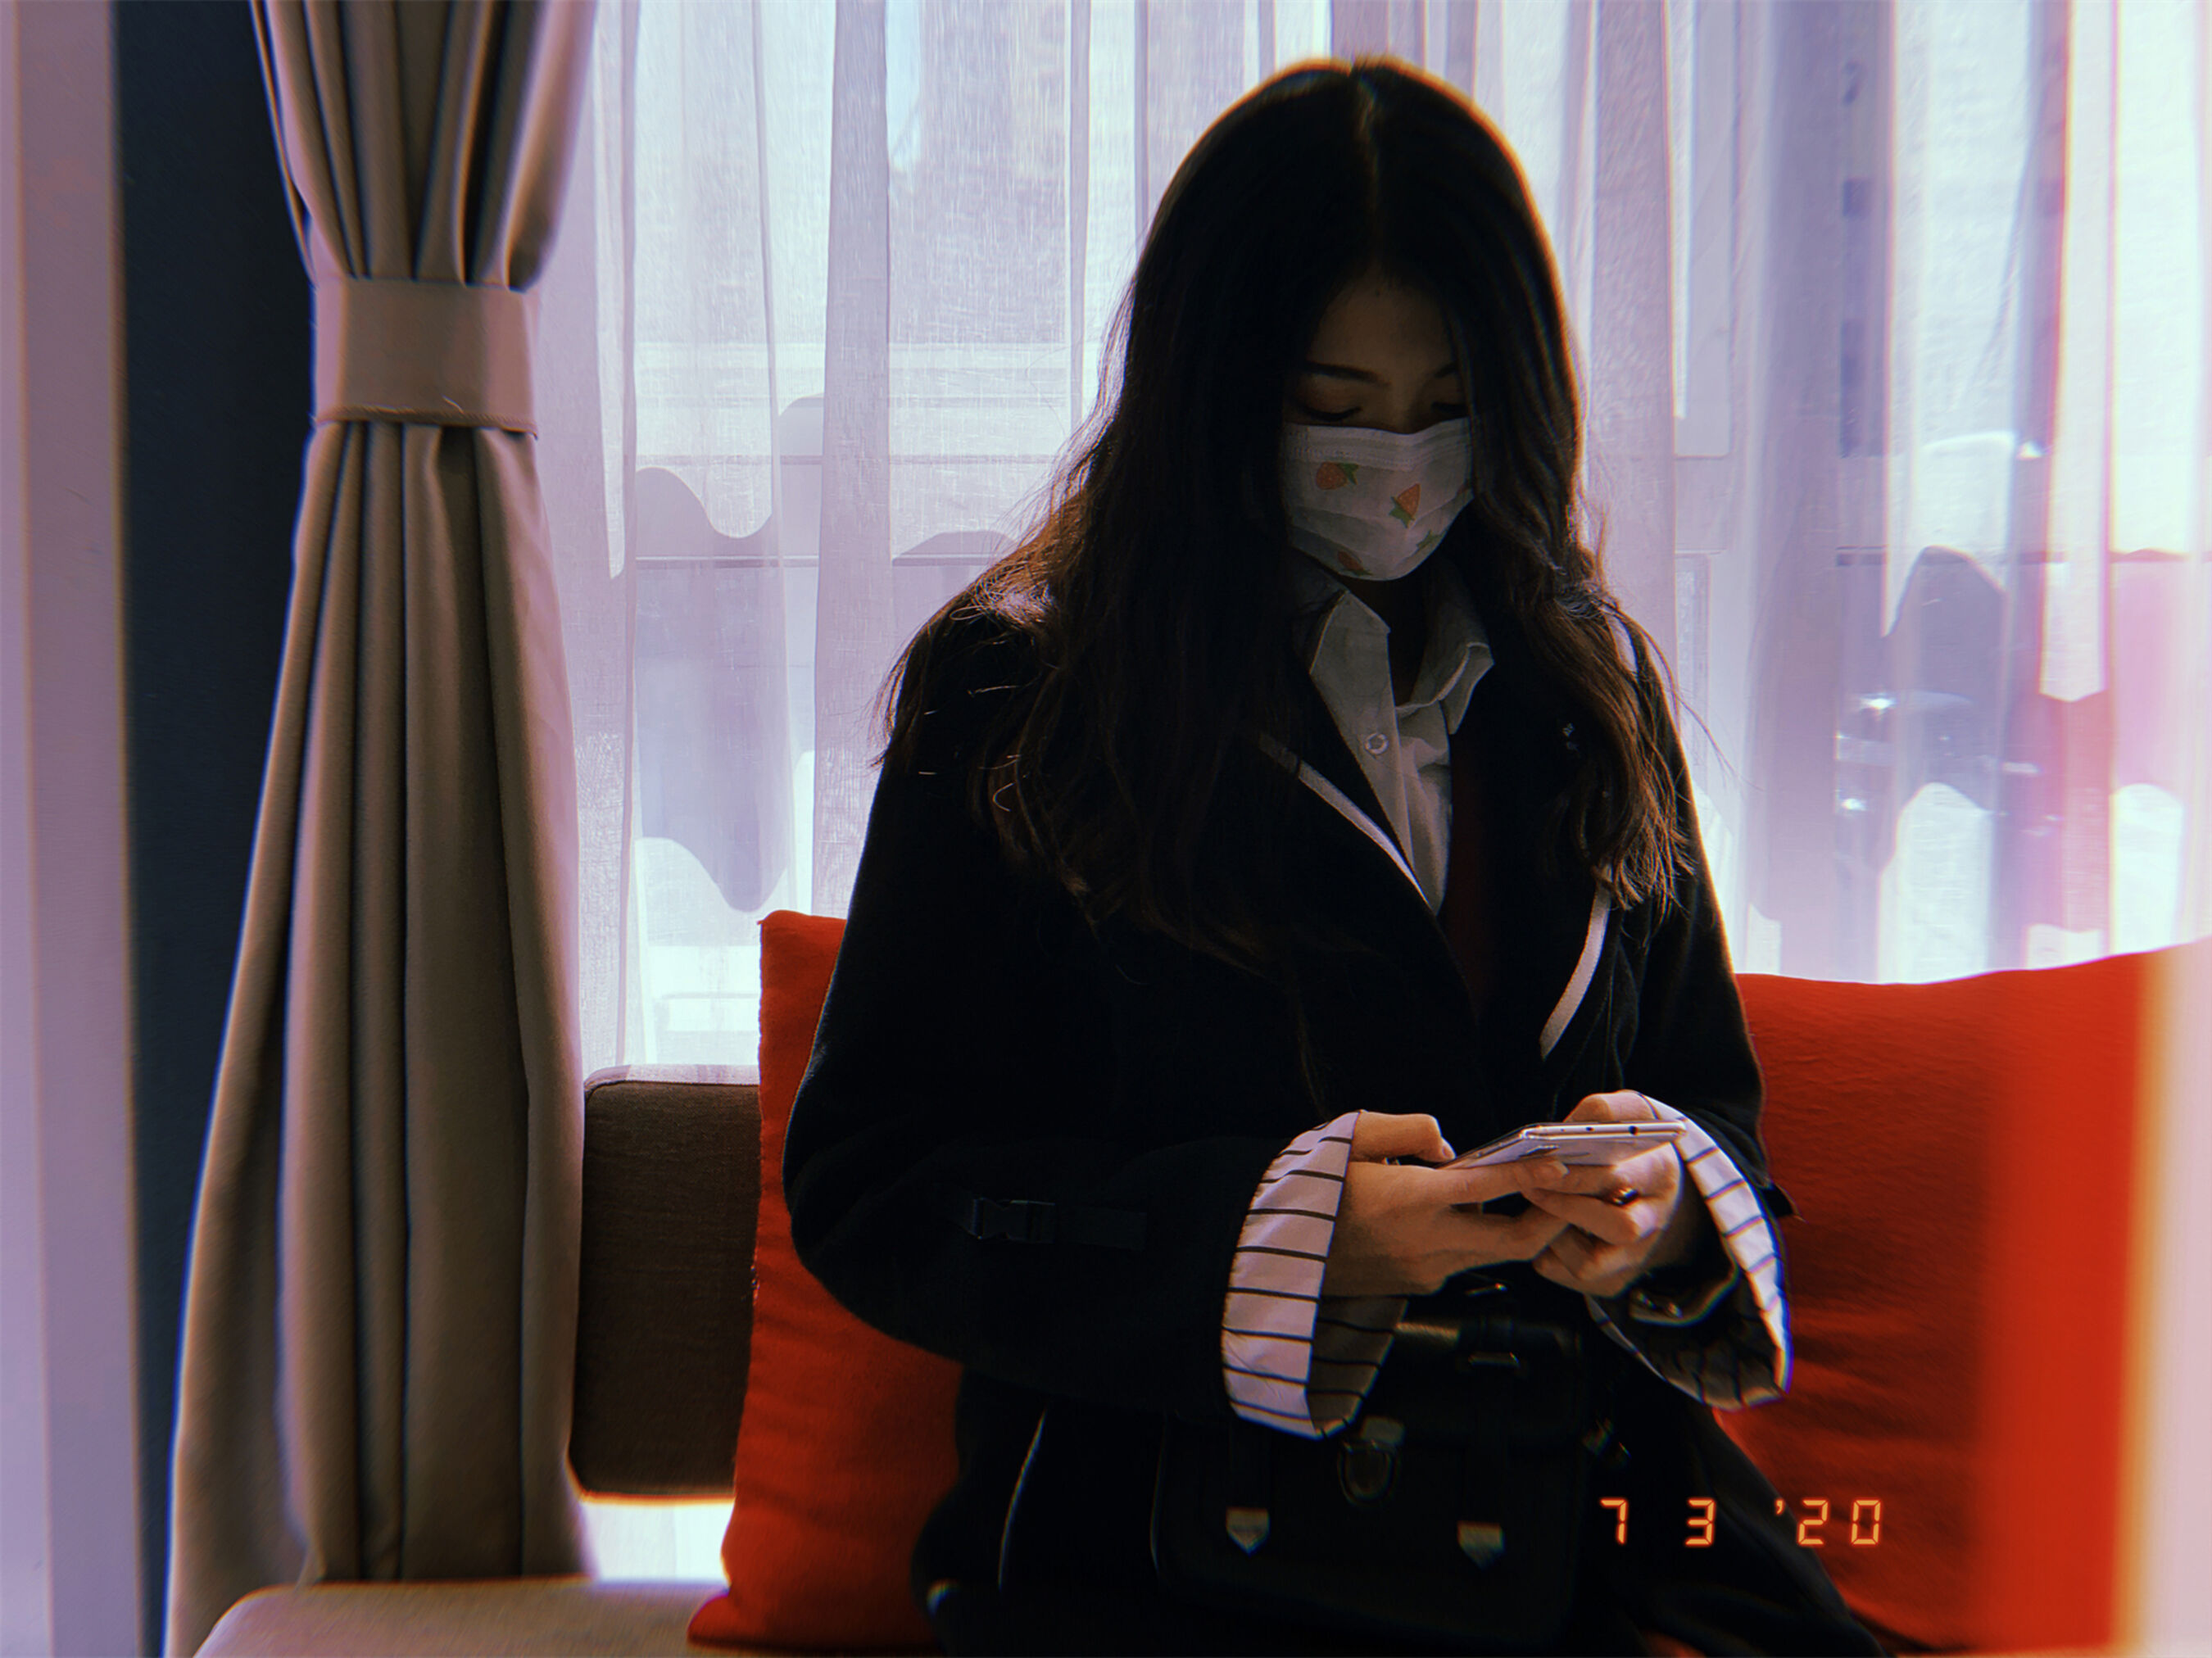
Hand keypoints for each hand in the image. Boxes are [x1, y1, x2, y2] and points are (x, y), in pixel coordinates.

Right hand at [1319, 1112, 1574, 1298]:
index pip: (1488, 1188)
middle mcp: (1426, 1242)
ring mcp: (1425, 1269)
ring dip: (1521, 1230)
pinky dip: (1484, 1239)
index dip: (1531, 1175)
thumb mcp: (1349, 1138)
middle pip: (1515, 1242)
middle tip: (1573, 1193)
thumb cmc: (1309, 1190)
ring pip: (1495, 1256)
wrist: (1273, 1251)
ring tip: (1539, 1198)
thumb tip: (1446, 1145)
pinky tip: (1482, 1216)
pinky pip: (1465, 1262)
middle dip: (1553, 1220)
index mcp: (1411, 1200)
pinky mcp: (1417, 1283)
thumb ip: (1404, 1131)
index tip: (1561, 1162)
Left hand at [1516, 1090, 1710, 1299]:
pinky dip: (1550, 1257)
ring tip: (1538, 1208)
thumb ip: (1603, 1111)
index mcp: (1660, 1175)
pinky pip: (1570, 1276)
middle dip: (1566, 1206)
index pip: (1620, 1180)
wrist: (1659, 1191)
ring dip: (1556, 1237)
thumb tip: (1565, 1126)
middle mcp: (1653, 1222)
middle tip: (1529, 1186)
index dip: (1576, 1176)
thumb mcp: (1633, 1114)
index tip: (1542, 1162)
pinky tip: (1546, 1230)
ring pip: (1592, 1264)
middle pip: (1618, 1227)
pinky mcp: (1613, 1280)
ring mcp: (1635, 1257)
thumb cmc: (1634, 1148)